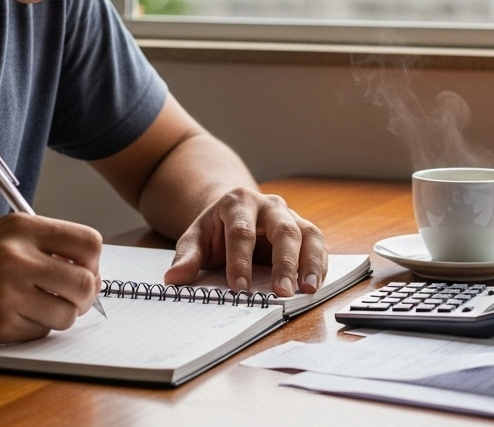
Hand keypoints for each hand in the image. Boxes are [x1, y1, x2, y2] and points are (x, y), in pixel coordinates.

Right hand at [0, 213, 102, 344]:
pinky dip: (33, 329)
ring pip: (66, 314)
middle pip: (85, 283)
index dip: (93, 262)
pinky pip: (38, 333)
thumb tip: (83, 265)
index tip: (85, 270)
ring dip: (59, 316)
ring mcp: (7, 293)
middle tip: (70, 298)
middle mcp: (17, 257)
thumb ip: (38, 242)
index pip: (89, 243)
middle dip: (84, 295)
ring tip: (36, 308)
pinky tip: (11, 318)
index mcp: (20, 227)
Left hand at [163, 188, 326, 296]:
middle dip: (284, 262)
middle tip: (281, 291)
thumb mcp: (196, 238)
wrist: (233, 212)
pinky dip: (319, 264)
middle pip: (282, 230)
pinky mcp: (304, 229)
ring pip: (307, 234)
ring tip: (307, 289)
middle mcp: (269, 205)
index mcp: (238, 202)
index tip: (238, 288)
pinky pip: (317, 244)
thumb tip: (173, 279)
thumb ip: (187, 257)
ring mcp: (290, 215)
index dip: (240, 261)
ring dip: (309, 263)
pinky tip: (314, 285)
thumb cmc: (216, 229)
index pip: (241, 232)